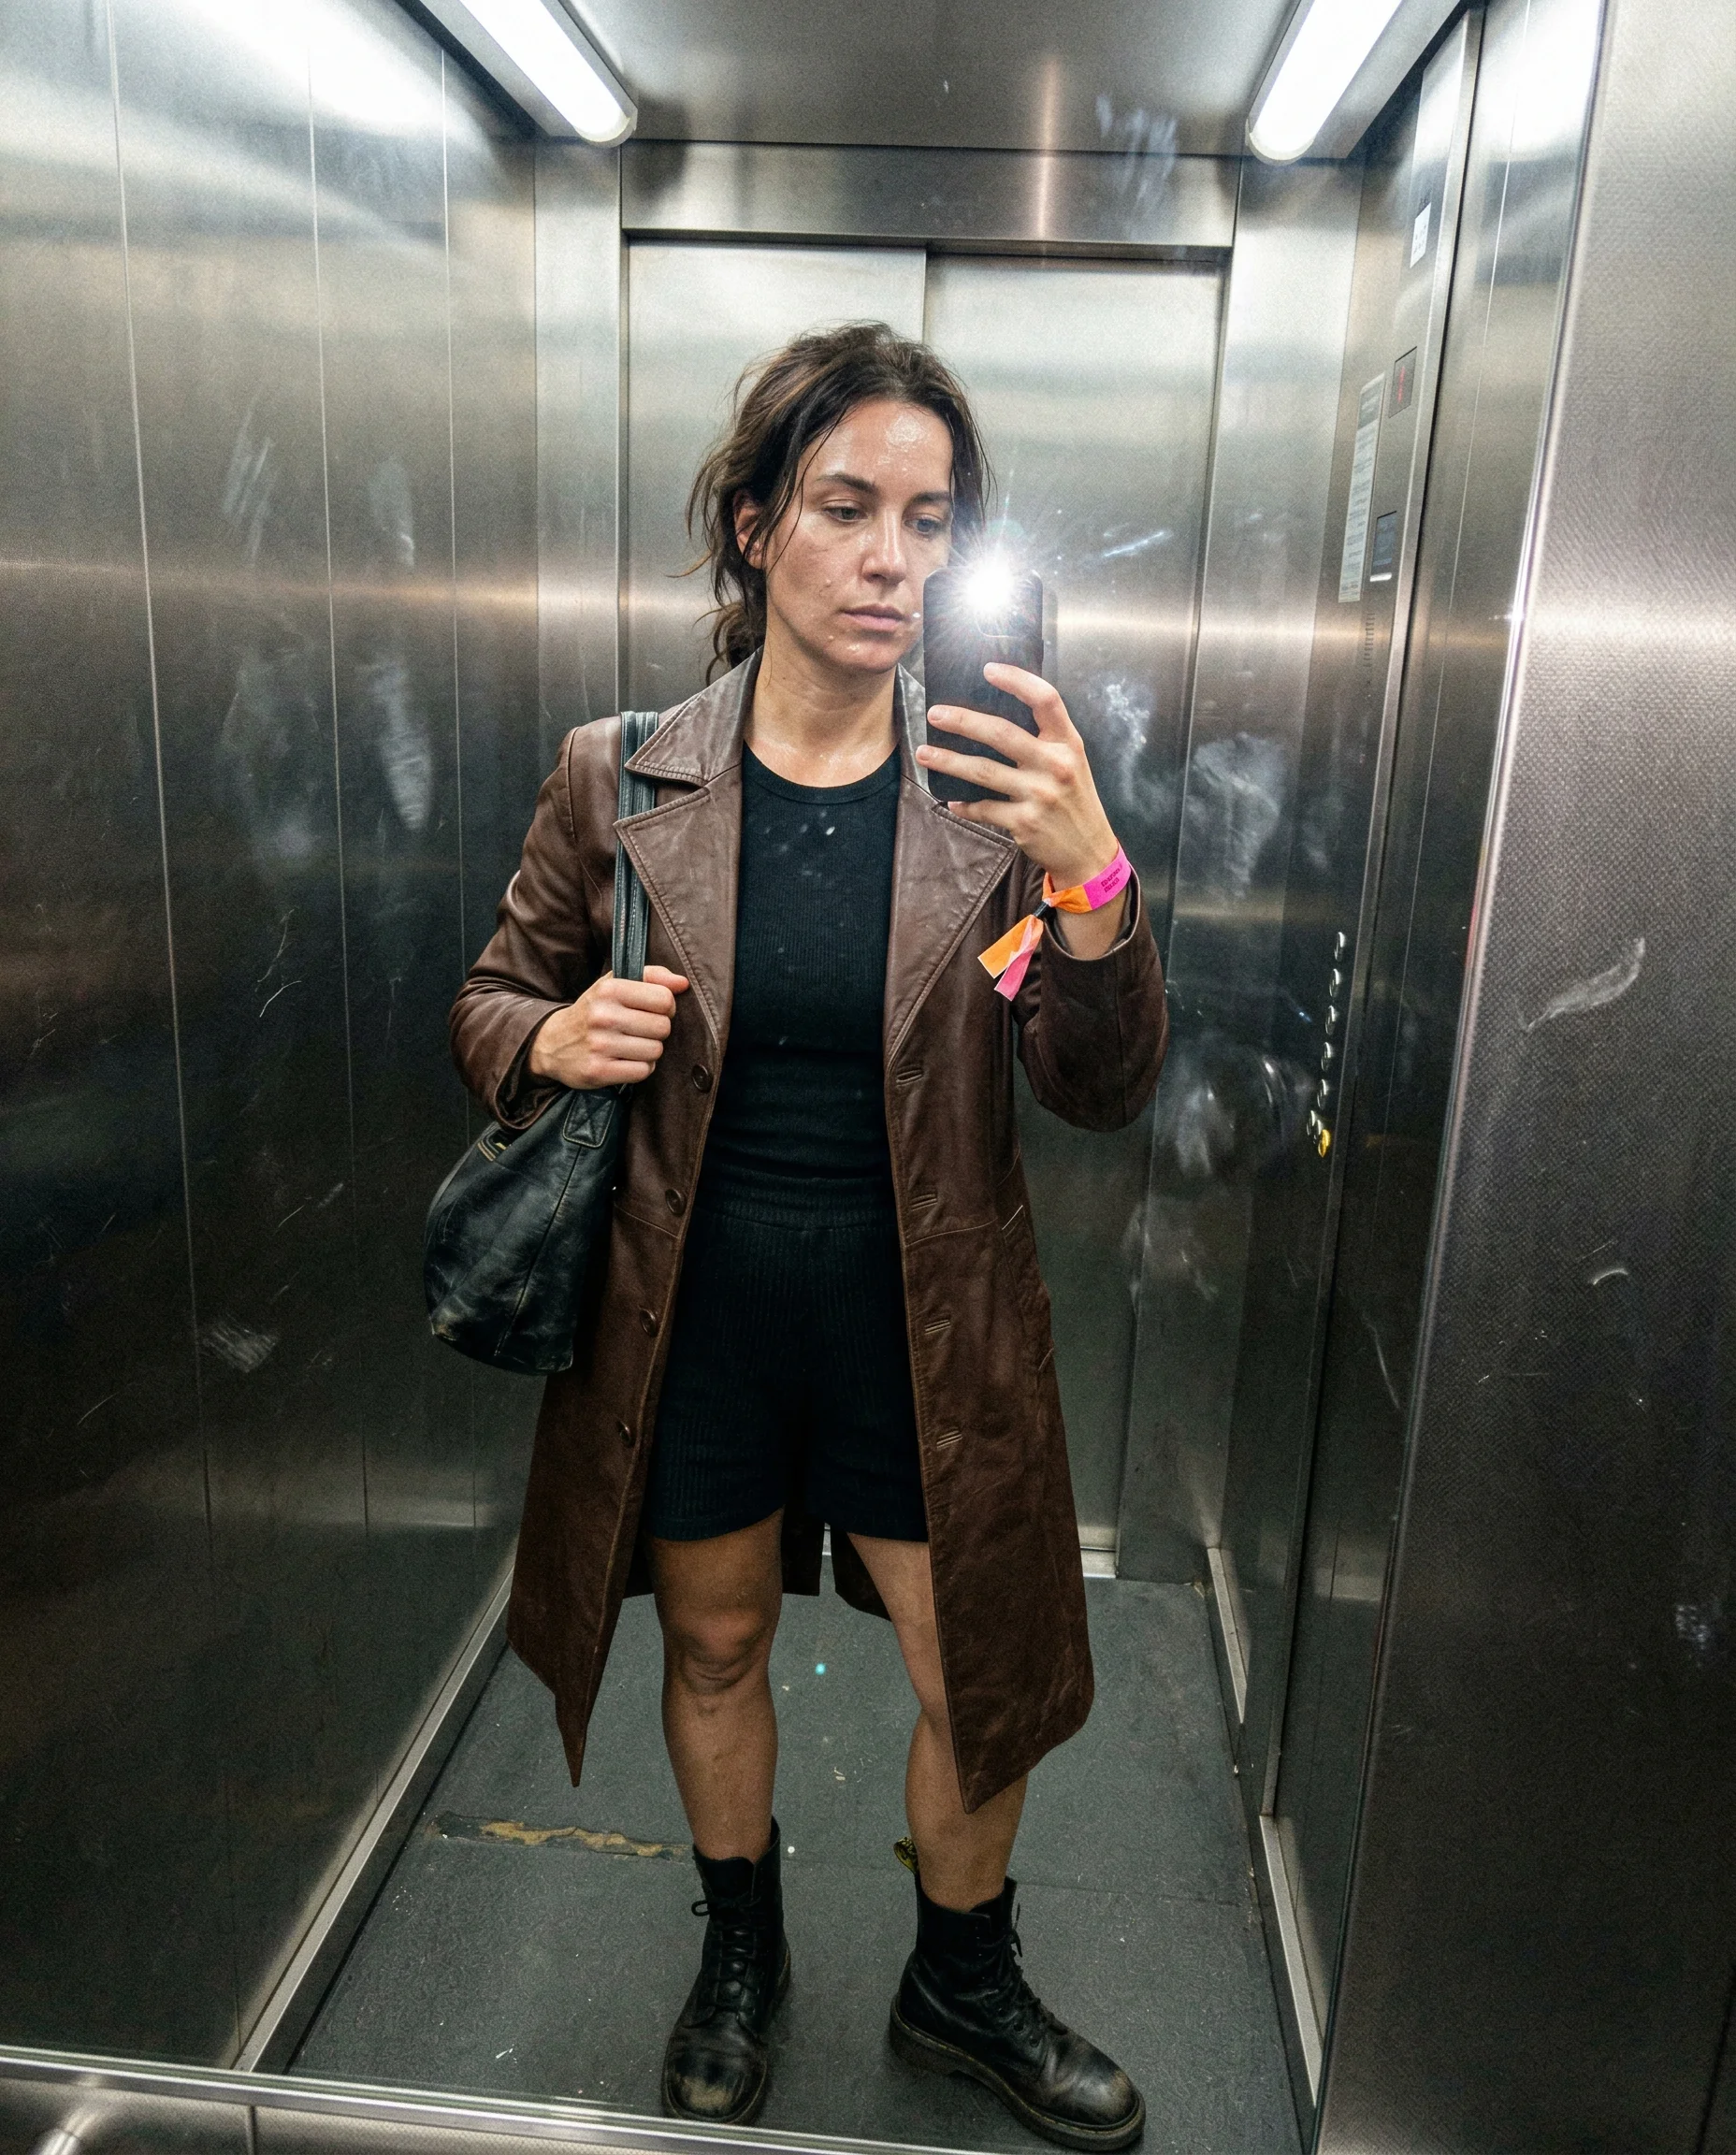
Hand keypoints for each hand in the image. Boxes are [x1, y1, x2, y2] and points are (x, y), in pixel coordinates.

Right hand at [527, 965, 689, 1087]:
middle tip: (639, 1030)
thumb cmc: (593, 1011)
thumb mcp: (614, 985)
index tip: (652, 1010)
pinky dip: (639, 1068)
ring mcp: (599, 1045)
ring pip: (655, 1051)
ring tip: (631, 1045)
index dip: (666, 1006)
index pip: (664, 999)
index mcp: (609, 989)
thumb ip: (652, 976)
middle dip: (656, 1030)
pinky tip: (625, 1061)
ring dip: (649, 1051)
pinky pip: (642, 1071)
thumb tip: (683, 983)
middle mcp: (603, 1015)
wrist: (552, 1042)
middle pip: (663, 1027)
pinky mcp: (598, 1071)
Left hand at [916, 664, 1126, 954]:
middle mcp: (1055, 765)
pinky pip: (983, 808)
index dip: (1017, 680)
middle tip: (935, 714)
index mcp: (1068, 743)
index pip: (1045, 699)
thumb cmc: (1074, 800)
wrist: (1089, 852)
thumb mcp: (1072, 761)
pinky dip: (964, 805)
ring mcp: (1039, 795)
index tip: (988, 669)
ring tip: (923, 753)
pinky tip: (952, 801)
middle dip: (963, 721)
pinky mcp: (1024, 823)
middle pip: (1001, 733)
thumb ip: (1045, 738)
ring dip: (948, 760)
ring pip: (983, 771)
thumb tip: (994, 714)